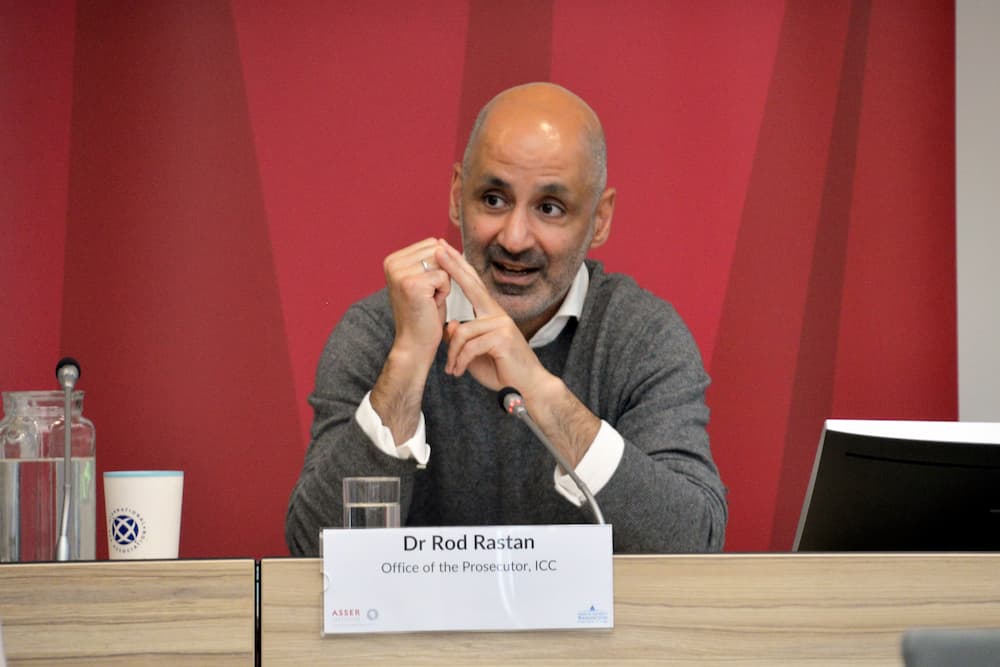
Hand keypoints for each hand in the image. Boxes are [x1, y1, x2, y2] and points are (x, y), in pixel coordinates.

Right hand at [383, 238, 450, 363]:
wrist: (414, 343)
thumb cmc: (424, 314)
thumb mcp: (426, 279)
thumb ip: (432, 258)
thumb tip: (441, 241)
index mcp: (393, 259)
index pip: (432, 244)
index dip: (439, 266)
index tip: (426, 288)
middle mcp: (392, 263)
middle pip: (438, 250)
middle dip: (442, 273)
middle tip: (428, 296)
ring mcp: (400, 273)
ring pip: (443, 263)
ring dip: (443, 283)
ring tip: (429, 299)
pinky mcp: (412, 284)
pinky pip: (444, 277)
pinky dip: (444, 293)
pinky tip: (430, 305)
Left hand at [434, 240, 550, 392]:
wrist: (527, 387)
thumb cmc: (501, 369)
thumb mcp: (473, 353)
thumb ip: (461, 338)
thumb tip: (451, 325)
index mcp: (491, 314)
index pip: (473, 286)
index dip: (460, 268)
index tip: (445, 251)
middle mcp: (497, 315)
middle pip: (473, 286)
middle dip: (454, 268)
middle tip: (438, 249)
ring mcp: (501, 325)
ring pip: (462, 332)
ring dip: (452, 355)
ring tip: (451, 370)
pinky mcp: (502, 338)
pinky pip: (470, 346)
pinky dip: (460, 361)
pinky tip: (459, 371)